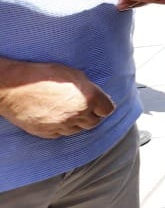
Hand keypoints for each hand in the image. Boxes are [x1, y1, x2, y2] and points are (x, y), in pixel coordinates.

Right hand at [0, 62, 114, 137]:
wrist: (14, 87)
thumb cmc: (42, 75)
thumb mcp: (73, 74)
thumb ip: (88, 88)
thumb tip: (95, 96)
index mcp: (88, 98)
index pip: (108, 109)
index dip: (104, 106)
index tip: (101, 104)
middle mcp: (77, 114)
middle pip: (94, 122)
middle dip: (92, 115)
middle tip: (86, 107)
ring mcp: (62, 126)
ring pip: (78, 129)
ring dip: (78, 122)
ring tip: (69, 111)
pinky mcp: (47, 133)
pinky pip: (62, 133)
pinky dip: (63, 127)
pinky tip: (57, 117)